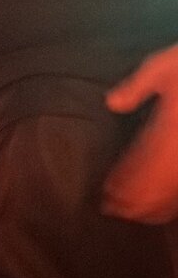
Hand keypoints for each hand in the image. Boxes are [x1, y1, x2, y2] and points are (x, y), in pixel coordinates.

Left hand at [103, 46, 177, 222]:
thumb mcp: (164, 65)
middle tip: (112, 208)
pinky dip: (172, 199)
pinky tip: (163, 207)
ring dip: (151, 204)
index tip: (106, 190)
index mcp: (170, 127)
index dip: (124, 179)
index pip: (143, 160)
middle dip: (133, 199)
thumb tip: (112, 103)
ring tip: (130, 213)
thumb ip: (137, 86)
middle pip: (157, 182)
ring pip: (173, 188)